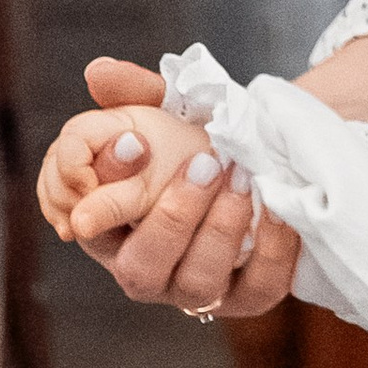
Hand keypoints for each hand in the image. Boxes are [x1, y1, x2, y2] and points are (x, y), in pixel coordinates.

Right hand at [69, 55, 300, 319]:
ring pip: (197, 284)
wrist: (268, 153)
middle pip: (141, 270)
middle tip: (205, 163)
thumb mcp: (169, 108)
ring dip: (221, 229)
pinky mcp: (248, 296)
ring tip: (241, 178)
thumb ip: (136, 91)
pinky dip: (271, 249)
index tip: (137, 143)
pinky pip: (257, 289)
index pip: (91, 224)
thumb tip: (98, 71)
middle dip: (172, 217)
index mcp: (112, 228)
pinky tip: (277, 207)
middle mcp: (147, 268)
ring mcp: (196, 288)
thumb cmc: (201, 137)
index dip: (106, 193)